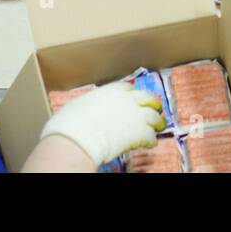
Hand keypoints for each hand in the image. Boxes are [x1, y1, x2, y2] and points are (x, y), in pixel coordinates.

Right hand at [39, 82, 165, 165]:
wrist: (79, 137)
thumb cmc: (71, 121)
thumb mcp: (79, 104)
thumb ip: (90, 103)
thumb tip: (84, 108)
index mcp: (112, 90)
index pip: (129, 88)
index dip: (133, 94)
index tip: (135, 97)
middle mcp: (128, 100)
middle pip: (148, 98)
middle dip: (153, 103)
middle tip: (156, 108)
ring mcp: (137, 115)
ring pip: (154, 116)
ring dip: (157, 122)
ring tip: (159, 126)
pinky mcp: (140, 133)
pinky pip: (151, 136)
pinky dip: (152, 139)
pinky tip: (151, 143)